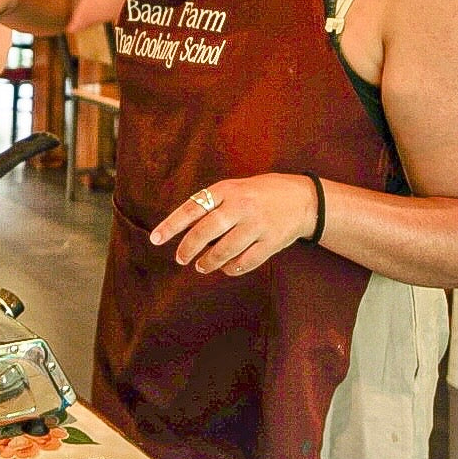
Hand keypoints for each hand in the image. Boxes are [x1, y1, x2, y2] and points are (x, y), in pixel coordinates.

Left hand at [148, 174, 320, 275]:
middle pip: (206, 231)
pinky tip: (225, 269)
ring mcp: (257, 225)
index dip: (171, 225)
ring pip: (225, 250)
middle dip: (188, 248)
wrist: (302, 199)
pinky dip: (232, 268)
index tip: (155, 239)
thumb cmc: (257, 194)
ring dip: (208, 262)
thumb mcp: (233, 189)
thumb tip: (182, 228)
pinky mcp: (272, 242)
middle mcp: (241, 206)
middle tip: (180, 258)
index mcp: (226, 190)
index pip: (192, 208)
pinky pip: (246, 261)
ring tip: (201, 266)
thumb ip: (210, 205)